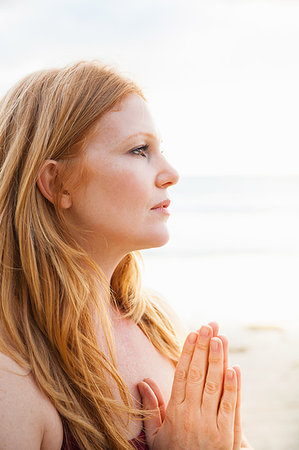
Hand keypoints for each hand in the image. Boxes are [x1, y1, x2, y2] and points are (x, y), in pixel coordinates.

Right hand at [138, 325, 241, 448]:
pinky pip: (231, 408)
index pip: (182, 375)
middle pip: (198, 375)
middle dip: (203, 348)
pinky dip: (234, 388)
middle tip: (208, 327)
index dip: (187, 353)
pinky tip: (235, 369)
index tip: (192, 334)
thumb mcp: (156, 436)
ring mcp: (211, 425)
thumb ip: (151, 407)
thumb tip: (142, 382)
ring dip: (218, 361)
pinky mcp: (228, 436)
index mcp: (175, 413)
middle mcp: (192, 415)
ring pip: (214, 386)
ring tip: (220, 339)